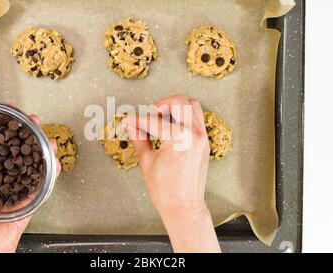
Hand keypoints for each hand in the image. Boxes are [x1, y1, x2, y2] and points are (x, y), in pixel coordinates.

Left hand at [0, 115, 60, 252]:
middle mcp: (8, 173)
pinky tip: (54, 161)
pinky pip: (46, 180)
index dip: (6, 125)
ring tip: (46, 138)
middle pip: (22, 146)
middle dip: (29, 131)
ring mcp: (22, 183)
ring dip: (44, 146)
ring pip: (37, 159)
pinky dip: (53, 169)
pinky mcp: (33, 195)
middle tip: (32, 120)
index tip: (9, 111)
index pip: (0, 141)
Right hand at [123, 95, 219, 252]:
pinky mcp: (204, 143)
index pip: (153, 121)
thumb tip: (131, 126)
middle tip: (151, 114)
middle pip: (180, 102)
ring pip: (193, 106)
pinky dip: (185, 118)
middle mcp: (194, 134)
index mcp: (179, 138)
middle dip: (162, 104)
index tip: (128, 121)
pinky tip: (172, 128)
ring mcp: (202, 138)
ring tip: (163, 119)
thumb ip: (139, 138)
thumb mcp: (147, 161)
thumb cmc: (166, 190)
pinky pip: (198, 120)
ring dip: (177, 108)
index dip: (137, 120)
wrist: (183, 207)